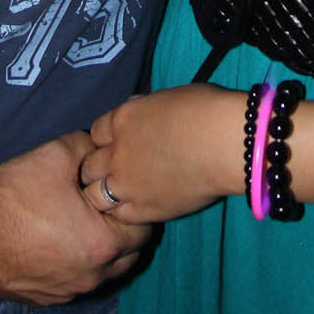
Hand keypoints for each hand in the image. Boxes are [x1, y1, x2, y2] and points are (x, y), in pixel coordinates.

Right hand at [0, 131, 150, 305]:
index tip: (122, 192)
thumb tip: (100, 146)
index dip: (134, 206)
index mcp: (104, 245)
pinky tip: (57, 243)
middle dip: (124, 232)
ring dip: (101, 253)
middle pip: (128, 257)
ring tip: (83, 224)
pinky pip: (72, 285)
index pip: (144, 229)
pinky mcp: (42, 299)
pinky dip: (74, 266)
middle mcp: (90, 277)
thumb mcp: (59, 153)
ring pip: (101, 275)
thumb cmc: (16, 192)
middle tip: (108, 207)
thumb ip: (90, 147)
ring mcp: (65, 293)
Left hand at [80, 86, 245, 223]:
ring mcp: (127, 184)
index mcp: (122, 120)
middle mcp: (117, 153)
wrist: (224, 143)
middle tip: (115, 170)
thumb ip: (143, 111)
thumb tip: (138, 114)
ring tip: (120, 192)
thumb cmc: (204, 110)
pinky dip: (122, 212)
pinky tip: (134, 206)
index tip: (116, 143)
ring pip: (94, 195)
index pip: (95, 132)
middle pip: (89, 165)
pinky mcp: (143, 209)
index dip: (106, 139)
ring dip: (103, 192)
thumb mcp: (164, 99)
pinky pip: (118, 215)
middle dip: (98, 167)